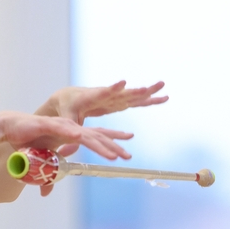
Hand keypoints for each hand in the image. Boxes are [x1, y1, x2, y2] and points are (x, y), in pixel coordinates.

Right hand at [1, 112, 132, 161]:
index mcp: (70, 133)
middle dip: (113, 145)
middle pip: (95, 136)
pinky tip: (82, 138)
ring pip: (84, 135)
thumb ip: (46, 174)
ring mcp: (60, 125)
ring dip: (99, 145)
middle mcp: (69, 127)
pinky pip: (63, 130)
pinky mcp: (47, 125)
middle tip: (128, 156)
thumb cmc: (27, 141)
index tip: (126, 147)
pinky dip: (73, 133)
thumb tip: (46, 192)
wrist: (9, 128)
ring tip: (113, 155)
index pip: (95, 136)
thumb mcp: (41, 161)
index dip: (111, 140)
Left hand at [36, 80, 167, 125]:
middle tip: (149, 87)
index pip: (103, 93)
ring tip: (163, 86)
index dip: (112, 89)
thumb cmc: (66, 107)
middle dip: (135, 91)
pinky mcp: (118, 102)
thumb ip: (69, 128)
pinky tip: (163, 98)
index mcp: (91, 98)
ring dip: (148, 92)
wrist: (69, 95)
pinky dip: (149, 100)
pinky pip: (136, 101)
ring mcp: (113, 98)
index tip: (122, 82)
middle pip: (122, 92)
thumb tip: (69, 146)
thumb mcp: (65, 117)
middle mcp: (105, 95)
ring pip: (132, 94)